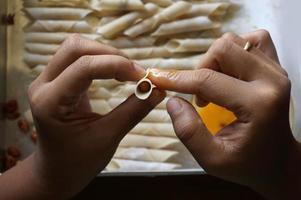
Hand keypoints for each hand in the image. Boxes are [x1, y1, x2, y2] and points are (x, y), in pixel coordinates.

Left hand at [0, 34, 164, 198]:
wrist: (56, 172)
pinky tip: (115, 72)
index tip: (144, 76)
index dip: (118, 65)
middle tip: (135, 72)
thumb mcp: (108, 137)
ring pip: (76, 48)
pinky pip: (77, 58)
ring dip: (105, 54)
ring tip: (127, 71)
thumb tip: (158, 90)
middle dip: (110, 54)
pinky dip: (100, 60)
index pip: (84, 67)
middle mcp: (43, 85)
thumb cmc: (78, 162)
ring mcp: (47, 81)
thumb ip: (134, 111)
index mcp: (50, 102)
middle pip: (76, 47)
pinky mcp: (56, 81)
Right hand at [149, 30, 300, 198]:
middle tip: (198, 94)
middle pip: (223, 49)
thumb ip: (189, 132)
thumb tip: (172, 101)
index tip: (157, 78)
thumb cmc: (247, 164)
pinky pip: (253, 39)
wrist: (278, 161)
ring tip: (213, 85)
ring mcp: (276, 71)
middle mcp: (272, 81)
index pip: (208, 80)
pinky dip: (233, 50)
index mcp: (258, 104)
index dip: (176, 79)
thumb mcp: (213, 160)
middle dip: (199, 68)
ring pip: (235, 41)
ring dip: (214, 60)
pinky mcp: (276, 67)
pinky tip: (228, 71)